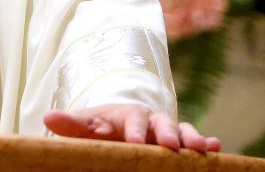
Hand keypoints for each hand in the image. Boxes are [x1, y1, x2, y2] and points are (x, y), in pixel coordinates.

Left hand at [43, 104, 220, 152]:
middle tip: (170, 145)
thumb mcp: (87, 125)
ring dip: (191, 138)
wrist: (122, 124)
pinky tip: (216, 148)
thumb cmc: (103, 127)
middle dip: (167, 133)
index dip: (134, 130)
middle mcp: (151, 120)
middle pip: (161, 123)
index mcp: (127, 114)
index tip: (134, 141)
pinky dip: (207, 142)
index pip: (131, 120)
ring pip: (182, 130)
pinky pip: (196, 138)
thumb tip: (48, 118)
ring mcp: (168, 130)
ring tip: (200, 148)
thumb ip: (72, 124)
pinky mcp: (182, 141)